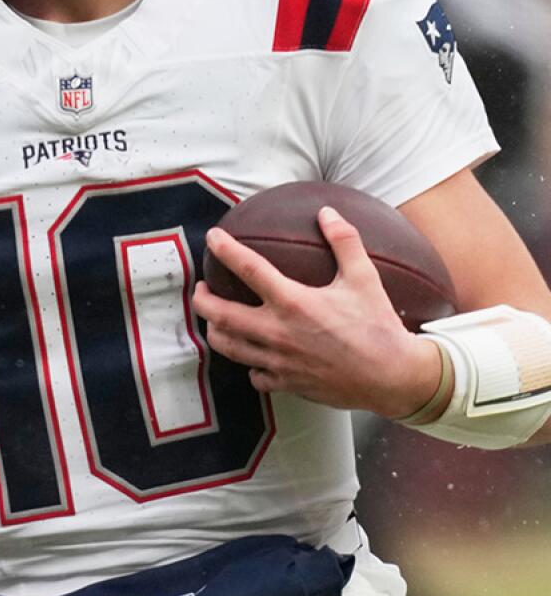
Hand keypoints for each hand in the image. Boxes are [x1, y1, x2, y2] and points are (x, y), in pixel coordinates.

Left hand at [191, 206, 441, 418]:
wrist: (393, 377)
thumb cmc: (379, 327)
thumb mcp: (365, 278)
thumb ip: (345, 242)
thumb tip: (328, 212)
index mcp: (293, 302)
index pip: (247, 268)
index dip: (225, 249)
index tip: (212, 238)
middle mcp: (277, 332)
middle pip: (219, 314)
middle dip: (201, 299)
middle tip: (202, 288)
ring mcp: (277, 360)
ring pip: (227, 346)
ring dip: (215, 330)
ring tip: (216, 319)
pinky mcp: (285, 383)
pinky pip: (253, 375)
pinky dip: (248, 363)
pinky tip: (253, 355)